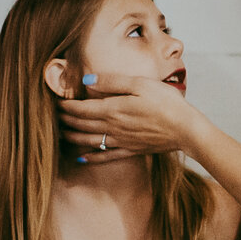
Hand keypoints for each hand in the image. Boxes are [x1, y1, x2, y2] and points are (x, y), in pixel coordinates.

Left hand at [59, 74, 200, 164]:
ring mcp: (122, 141)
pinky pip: (106, 156)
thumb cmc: (166, 102)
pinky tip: (82, 158)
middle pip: (83, 125)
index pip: (82, 109)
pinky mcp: (132, 150)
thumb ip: (112, 81)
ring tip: (61, 135)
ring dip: (73, 138)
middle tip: (54, 118)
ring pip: (90, 141)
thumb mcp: (140, 84)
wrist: (186, 129)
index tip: (56, 103)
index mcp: (114, 109)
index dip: (66, 107)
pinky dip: (92, 157)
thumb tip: (87, 80)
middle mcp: (114, 127)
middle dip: (66, 121)